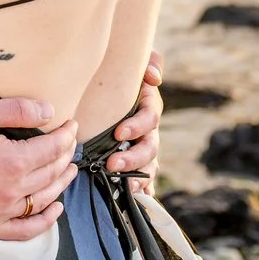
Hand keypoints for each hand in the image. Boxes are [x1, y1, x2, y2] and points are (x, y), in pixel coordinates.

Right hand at [0, 96, 79, 240]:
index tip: (71, 125)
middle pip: (52, 173)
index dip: (67, 135)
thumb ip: (17, 111)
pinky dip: (44, 222)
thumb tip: (49, 112)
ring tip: (69, 171)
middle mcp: (12, 191)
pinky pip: (24, 230)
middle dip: (66, 156)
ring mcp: (0, 212)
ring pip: (43, 200)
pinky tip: (54, 210)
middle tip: (70, 143)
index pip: (53, 148)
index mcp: (13, 161)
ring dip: (61, 184)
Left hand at [104, 49, 162, 181]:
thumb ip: (148, 62)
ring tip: (125, 186)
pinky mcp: (136, 159)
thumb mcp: (132, 61)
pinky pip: (145, 177)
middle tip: (112, 164)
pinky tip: (140, 197)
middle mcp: (149, 128)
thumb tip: (153, 77)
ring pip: (149, 164)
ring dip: (138, 175)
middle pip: (150, 146)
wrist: (105, 83)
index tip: (118, 132)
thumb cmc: (117, 68)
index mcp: (148, 105)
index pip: (150, 117)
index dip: (138, 126)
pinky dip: (145, 188)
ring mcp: (144, 145)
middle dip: (133, 157)